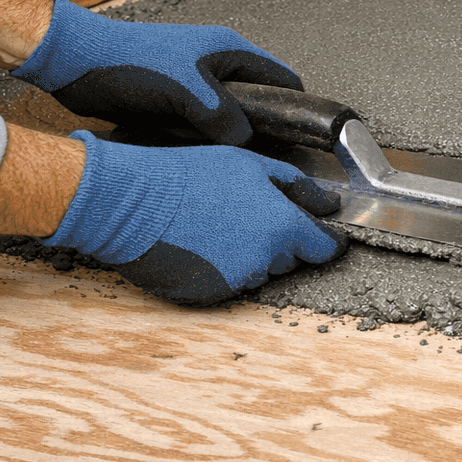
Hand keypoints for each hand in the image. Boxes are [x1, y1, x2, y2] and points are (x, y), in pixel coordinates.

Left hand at [13, 0, 298, 144]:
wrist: (75, 63)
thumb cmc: (131, 64)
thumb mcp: (187, 92)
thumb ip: (224, 118)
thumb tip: (245, 144)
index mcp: (230, 51)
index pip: (283, 79)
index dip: (297, 108)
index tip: (304, 139)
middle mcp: (217, 66)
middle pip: (258, 103)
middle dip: (262, 130)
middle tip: (265, 159)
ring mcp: (194, 84)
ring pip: (228, 118)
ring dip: (228, 139)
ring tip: (230, 162)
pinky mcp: (173, 101)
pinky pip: (201, 126)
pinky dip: (202, 141)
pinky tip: (198, 158)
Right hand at [44, 131, 347, 305]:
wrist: (131, 203)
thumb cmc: (189, 176)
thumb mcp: (251, 164)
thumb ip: (299, 186)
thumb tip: (330, 205)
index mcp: (283, 227)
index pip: (325, 249)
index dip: (323, 239)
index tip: (316, 232)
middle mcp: (264, 261)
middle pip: (290, 259)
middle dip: (279, 241)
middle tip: (244, 214)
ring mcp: (235, 283)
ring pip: (259, 272)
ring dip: (249, 256)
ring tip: (216, 225)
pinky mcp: (207, 297)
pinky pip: (228, 285)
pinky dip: (221, 269)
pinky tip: (200, 244)